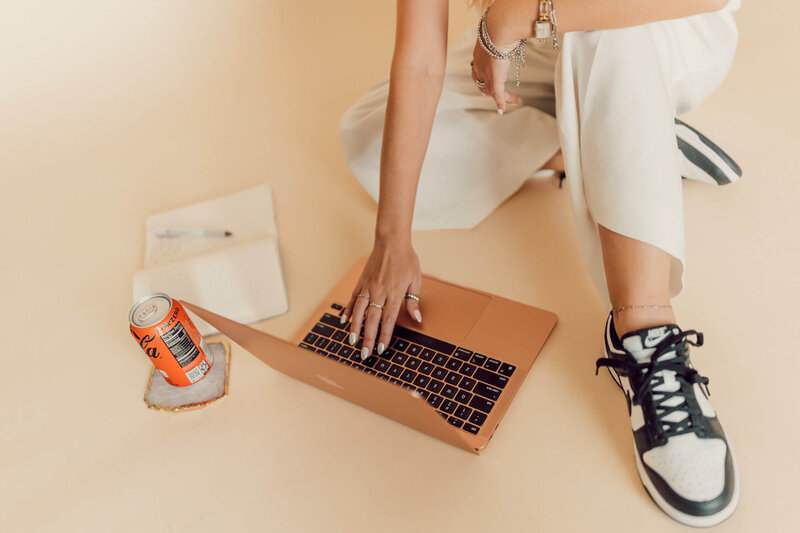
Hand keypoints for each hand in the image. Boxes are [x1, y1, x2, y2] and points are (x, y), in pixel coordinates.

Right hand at [342, 238, 422, 359]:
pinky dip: (348, 310)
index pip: (389, 319)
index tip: (381, 349)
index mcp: (394, 293)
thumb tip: (416, 319)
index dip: (385, 336)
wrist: (391, 241)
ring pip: (359, 310)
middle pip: (372, 319)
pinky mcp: (361, 281)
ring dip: (354, 327)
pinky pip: (353, 298)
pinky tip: (343, 320)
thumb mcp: (416, 280)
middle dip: (368, 338)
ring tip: (351, 340)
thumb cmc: (406, 260)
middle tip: (365, 354)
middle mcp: (379, 291)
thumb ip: (413, 301)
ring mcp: (368, 286)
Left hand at [471, 28, 519, 112]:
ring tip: (512, 100)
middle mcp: (479, 67)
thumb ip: (503, 39)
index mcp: (478, 57)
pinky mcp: (494, 81)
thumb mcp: (498, 36)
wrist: (498, 32)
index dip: (483, 78)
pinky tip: (502, 110)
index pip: (477, 72)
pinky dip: (500, 103)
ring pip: (491, 91)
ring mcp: (486, 75)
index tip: (489, 81)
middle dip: (492, 91)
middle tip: (502, 95)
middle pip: (482, 84)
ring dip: (502, 97)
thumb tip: (512, 35)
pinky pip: (497, 95)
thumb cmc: (500, 30)